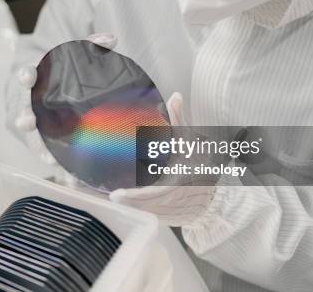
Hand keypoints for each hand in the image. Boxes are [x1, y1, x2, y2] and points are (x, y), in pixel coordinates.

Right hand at [14, 33, 117, 184]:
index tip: (27, 76)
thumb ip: (89, 46)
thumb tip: (111, 39)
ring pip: (30, 138)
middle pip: (20, 109)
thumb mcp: (70, 55)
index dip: (26, 74)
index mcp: (33, 78)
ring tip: (51, 161)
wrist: (38, 87)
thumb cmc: (56, 72)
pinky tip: (70, 178)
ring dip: (39, 149)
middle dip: (23, 117)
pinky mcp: (34, 141)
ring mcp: (27, 123)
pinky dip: (56, 165)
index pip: (25, 73)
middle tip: (27, 122)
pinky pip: (43, 154)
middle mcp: (25, 102)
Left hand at [109, 92, 216, 225]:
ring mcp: (165, 212)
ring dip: (122, 210)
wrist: (212, 196)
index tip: (116, 195)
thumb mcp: (190, 142)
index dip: (134, 198)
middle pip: (141, 207)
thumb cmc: (200, 167)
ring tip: (100, 201)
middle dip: (122, 204)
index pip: (152, 195)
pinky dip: (129, 212)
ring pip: (140, 214)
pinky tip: (113, 206)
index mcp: (176, 184)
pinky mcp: (162, 217)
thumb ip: (180, 120)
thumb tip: (175, 96)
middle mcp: (170, 202)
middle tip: (102, 197)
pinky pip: (143, 215)